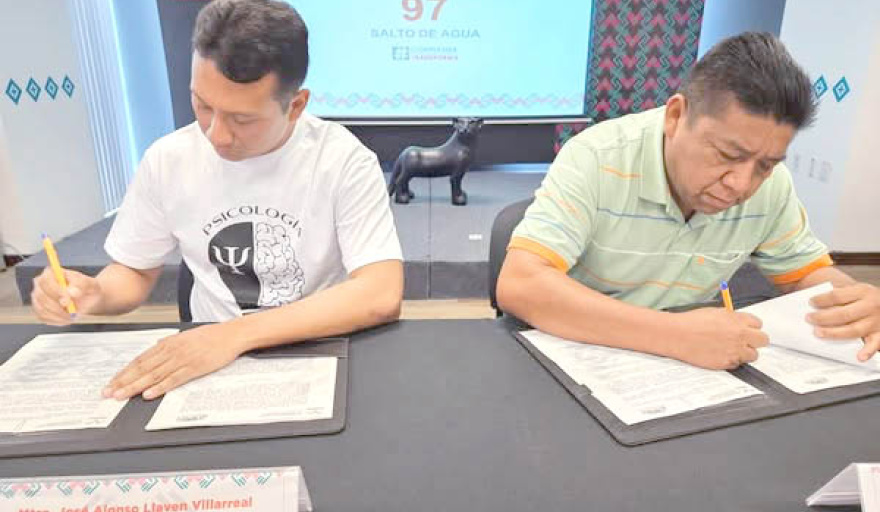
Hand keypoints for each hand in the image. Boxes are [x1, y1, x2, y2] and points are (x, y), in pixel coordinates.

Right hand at [31, 267, 101, 324]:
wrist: (87, 298)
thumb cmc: (87, 287)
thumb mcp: (89, 284)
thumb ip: (81, 285)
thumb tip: (72, 293)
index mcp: (51, 273)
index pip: (46, 280)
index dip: (55, 291)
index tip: (68, 300)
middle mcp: (40, 285)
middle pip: (41, 296)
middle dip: (56, 306)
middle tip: (72, 312)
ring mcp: (38, 298)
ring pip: (42, 308)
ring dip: (58, 315)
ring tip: (74, 315)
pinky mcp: (39, 310)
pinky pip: (43, 317)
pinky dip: (56, 320)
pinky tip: (68, 318)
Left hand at [103, 324, 244, 399]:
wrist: (232, 334)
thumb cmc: (211, 336)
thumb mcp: (185, 338)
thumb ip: (169, 345)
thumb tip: (154, 351)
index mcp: (167, 343)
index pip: (139, 360)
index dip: (123, 372)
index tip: (111, 383)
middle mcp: (171, 351)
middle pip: (142, 368)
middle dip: (123, 381)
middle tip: (108, 393)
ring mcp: (182, 359)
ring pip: (153, 375)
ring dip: (135, 386)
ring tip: (121, 396)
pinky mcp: (195, 368)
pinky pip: (173, 379)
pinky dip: (160, 387)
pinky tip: (149, 394)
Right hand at [672, 308, 769, 369]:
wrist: (677, 335)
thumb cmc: (692, 321)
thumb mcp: (716, 312)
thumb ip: (732, 318)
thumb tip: (740, 324)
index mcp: (737, 320)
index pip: (758, 324)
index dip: (750, 327)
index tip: (745, 329)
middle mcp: (740, 335)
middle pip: (763, 340)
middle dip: (755, 340)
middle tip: (744, 341)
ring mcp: (734, 351)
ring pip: (754, 355)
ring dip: (745, 353)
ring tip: (730, 349)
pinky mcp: (726, 363)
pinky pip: (738, 364)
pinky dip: (731, 360)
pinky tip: (719, 354)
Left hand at [807, 282, 879, 361]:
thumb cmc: (869, 298)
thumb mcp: (858, 289)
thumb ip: (842, 292)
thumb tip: (816, 301)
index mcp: (863, 291)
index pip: (838, 296)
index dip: (822, 299)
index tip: (811, 302)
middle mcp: (871, 306)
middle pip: (843, 314)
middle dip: (823, 318)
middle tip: (809, 318)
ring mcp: (876, 322)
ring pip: (853, 330)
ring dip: (834, 333)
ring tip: (818, 332)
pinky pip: (875, 343)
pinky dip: (868, 351)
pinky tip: (859, 357)